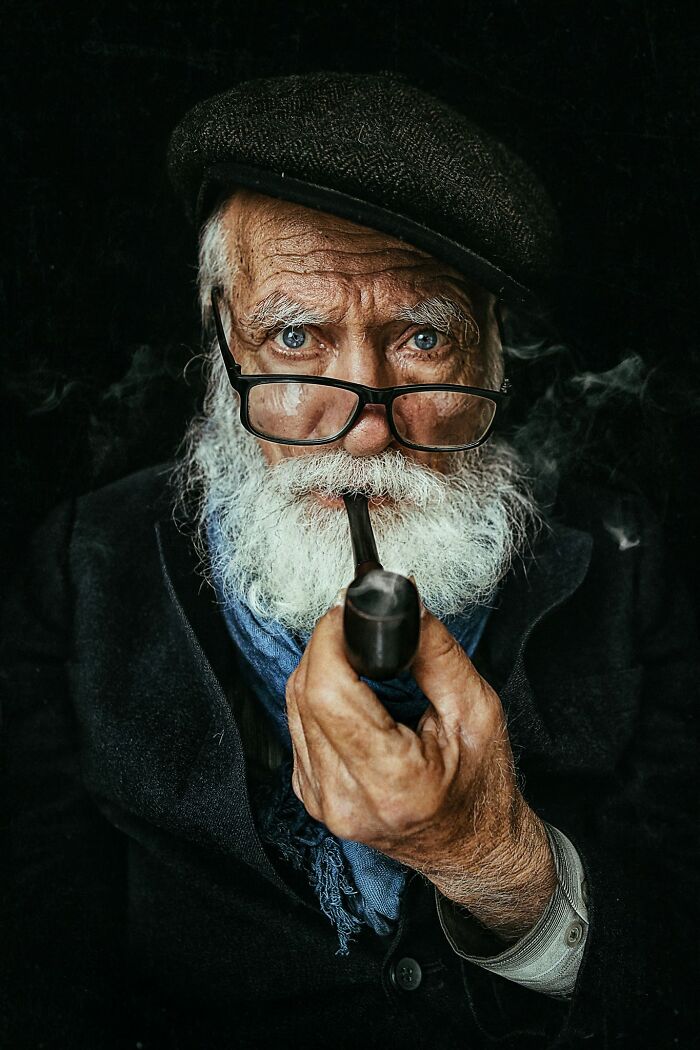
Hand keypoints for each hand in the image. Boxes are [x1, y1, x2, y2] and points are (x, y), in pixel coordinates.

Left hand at [285, 600, 555, 939]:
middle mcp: (344, 798)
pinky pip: (298, 726)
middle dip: (325, 645)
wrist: (472, 848)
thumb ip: (436, 652)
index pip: (328, 693)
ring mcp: (322, 800)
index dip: (330, 640)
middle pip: (305, 695)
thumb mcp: (477, 710)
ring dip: (319, 667)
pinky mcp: (311, 795)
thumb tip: (401, 602)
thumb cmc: (483, 786)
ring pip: (294, 706)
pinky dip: (317, 696)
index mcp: (390, 782)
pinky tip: (346, 687)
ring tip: (354, 650)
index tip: (349, 610)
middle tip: (354, 621)